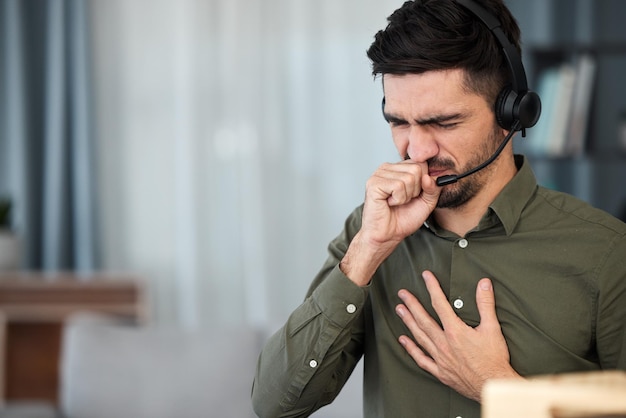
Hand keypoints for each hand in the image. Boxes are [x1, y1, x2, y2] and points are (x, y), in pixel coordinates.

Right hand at [340, 161, 440, 285]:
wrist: (388, 235)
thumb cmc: (403, 219)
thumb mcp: (426, 202)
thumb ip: (433, 188)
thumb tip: (429, 177)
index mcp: (398, 168)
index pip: (421, 164)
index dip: (423, 183)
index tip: (413, 195)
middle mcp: (387, 168)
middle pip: (417, 169)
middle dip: (415, 190)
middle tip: (402, 200)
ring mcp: (379, 174)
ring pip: (409, 178)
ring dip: (406, 196)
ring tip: (395, 202)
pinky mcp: (374, 183)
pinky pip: (398, 185)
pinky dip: (398, 198)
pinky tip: (389, 203)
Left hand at [395, 270, 520, 400]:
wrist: (493, 386)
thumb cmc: (494, 360)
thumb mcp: (493, 328)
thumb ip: (486, 304)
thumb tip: (484, 284)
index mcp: (455, 331)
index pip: (440, 304)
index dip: (432, 288)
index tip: (426, 276)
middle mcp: (444, 344)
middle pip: (423, 319)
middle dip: (412, 304)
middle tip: (402, 293)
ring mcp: (440, 358)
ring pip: (419, 336)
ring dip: (408, 322)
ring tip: (399, 310)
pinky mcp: (440, 371)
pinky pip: (421, 359)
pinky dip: (411, 349)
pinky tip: (403, 340)